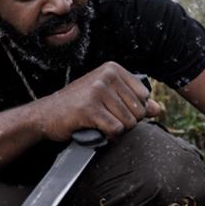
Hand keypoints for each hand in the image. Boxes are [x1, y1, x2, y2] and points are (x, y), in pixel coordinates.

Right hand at [34, 62, 160, 141]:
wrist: (46, 114)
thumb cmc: (77, 105)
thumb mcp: (107, 96)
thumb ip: (134, 101)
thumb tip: (158, 109)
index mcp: (112, 69)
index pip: (144, 95)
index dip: (133, 109)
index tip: (113, 109)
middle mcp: (106, 76)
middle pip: (138, 110)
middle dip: (125, 122)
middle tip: (104, 118)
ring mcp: (97, 91)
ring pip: (128, 122)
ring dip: (116, 130)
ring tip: (99, 124)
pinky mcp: (90, 109)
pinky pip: (115, 130)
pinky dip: (108, 136)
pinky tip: (96, 130)